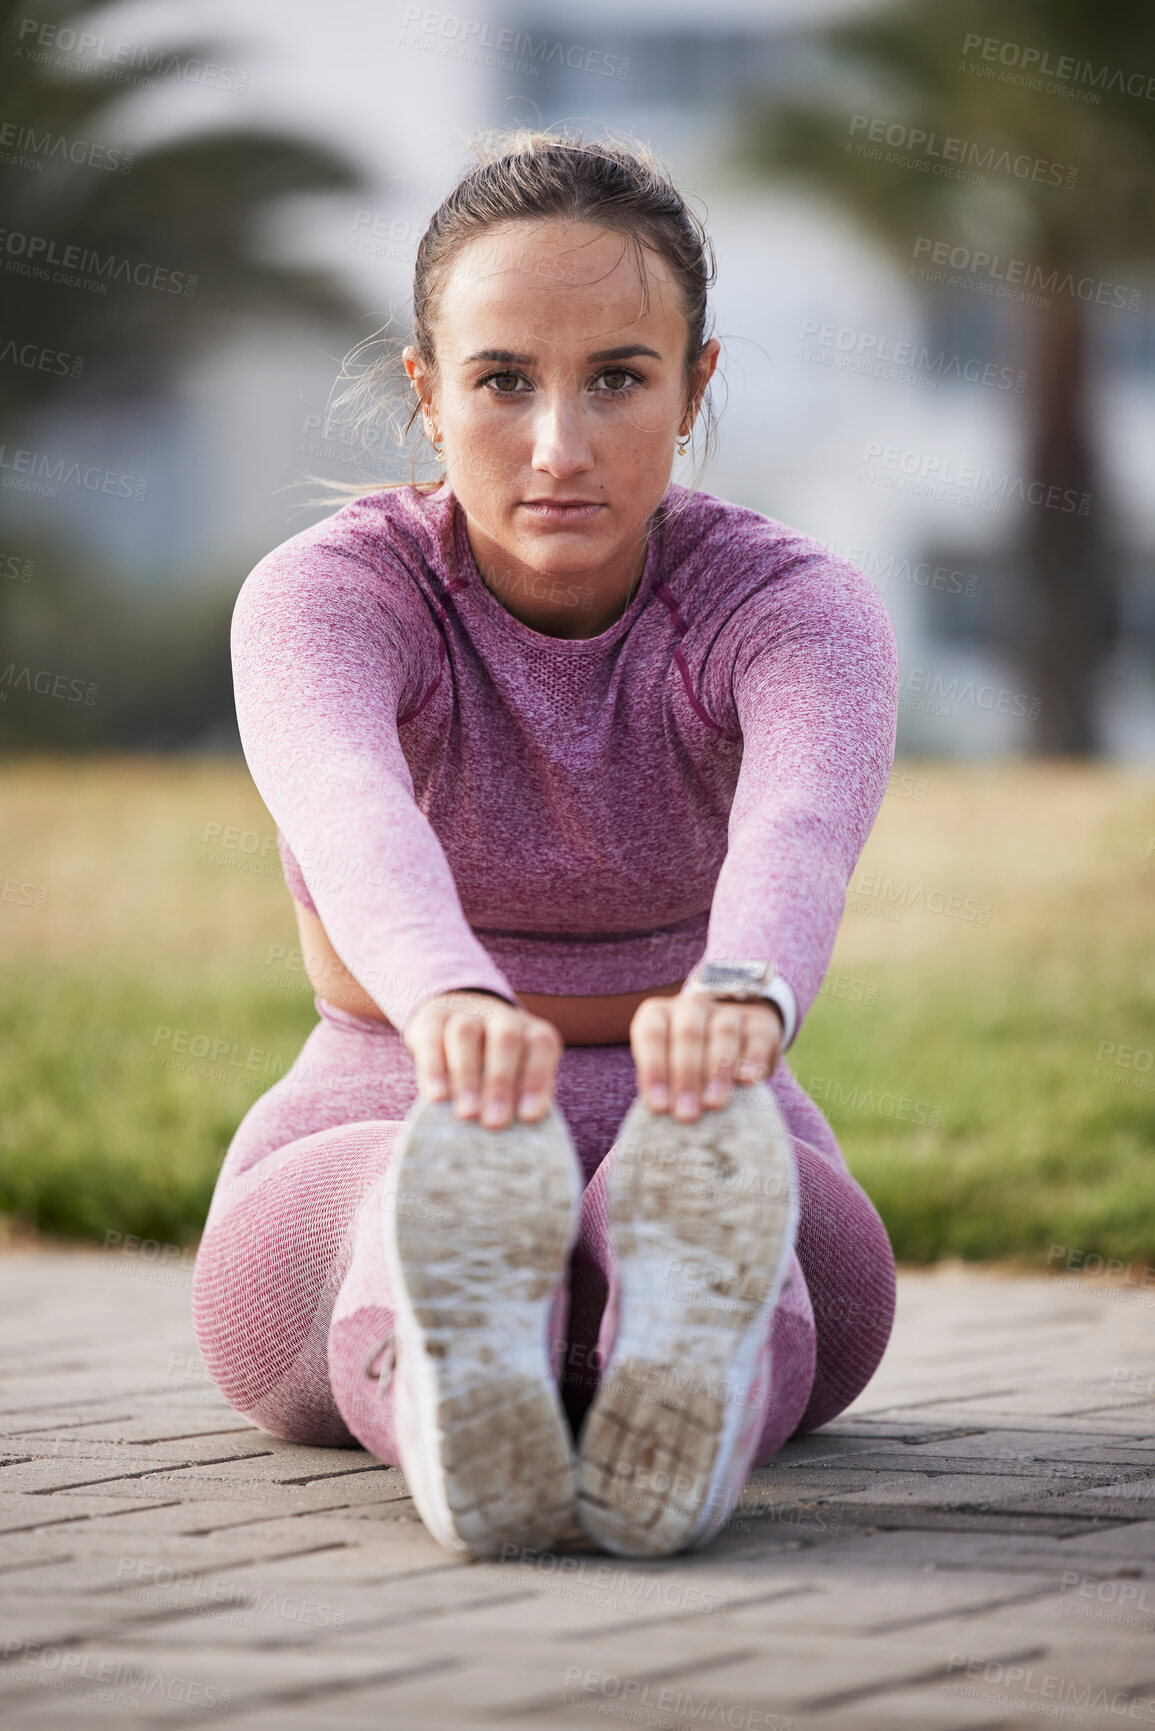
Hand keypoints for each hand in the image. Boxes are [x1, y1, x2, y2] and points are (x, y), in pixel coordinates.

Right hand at [403, 990, 563, 1130]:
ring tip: (467, 1113)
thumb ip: (521, 1097)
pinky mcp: (431, 1018)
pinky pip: (432, 1040)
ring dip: (467, 1077)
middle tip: (494, 1122)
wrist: (452, 1016)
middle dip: (500, 1083)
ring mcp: (465, 1013)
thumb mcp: (515, 1073)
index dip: (536, 1078)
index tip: (528, 1116)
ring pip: (465, 1035)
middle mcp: (500, 1016)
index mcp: (529, 1030)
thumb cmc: (492, 1062)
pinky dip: (434, 1070)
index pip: (541, 1044)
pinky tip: (437, 1097)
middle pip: (505, 1039)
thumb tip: (521, 1132)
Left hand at [629, 992, 782, 1123]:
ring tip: (714, 1103)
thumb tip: (665, 1112)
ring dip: (718, 1071)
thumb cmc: (687, 1061)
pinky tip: (748, 1081)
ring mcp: (727, 1012)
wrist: (733, 1037)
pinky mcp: (759, 1024)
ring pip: (723, 1034)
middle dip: (687, 1076)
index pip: (652, 1035)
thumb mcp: (666, 1066)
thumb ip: (663, 1084)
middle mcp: (691, 1006)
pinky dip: (752, 1060)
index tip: (660, 1107)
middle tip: (687, 1113)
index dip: (654, 1070)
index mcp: (659, 1014)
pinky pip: (757, 1038)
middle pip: (689, 1034)